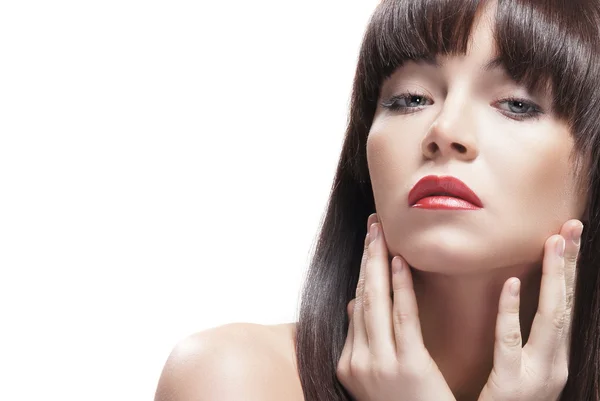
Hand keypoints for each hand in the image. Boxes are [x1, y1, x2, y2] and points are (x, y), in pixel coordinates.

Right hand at [336, 213, 455, 400]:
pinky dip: (400, 287)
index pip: (356, 307)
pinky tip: (399, 262)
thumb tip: (354, 304)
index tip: (368, 245)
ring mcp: (380, 365)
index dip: (362, 272)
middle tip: (373, 225)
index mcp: (347, 364)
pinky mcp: (408, 367)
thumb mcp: (374, 376)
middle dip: (367, 258)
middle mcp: (357, 363)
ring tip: (381, 232)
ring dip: (378, 263)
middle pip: (362, 298)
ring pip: (376, 303)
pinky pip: (403, 318)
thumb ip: (363, 340)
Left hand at [477, 219, 583, 400]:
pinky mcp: (512, 384)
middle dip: (570, 265)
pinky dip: (511, 311)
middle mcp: (555, 363)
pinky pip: (510, 342)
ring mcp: (537, 374)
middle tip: (572, 226)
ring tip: (555, 243)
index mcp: (555, 356)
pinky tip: (508, 283)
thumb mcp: (525, 366)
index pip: (565, 305)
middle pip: (566, 305)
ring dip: (554, 279)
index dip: (569, 270)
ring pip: (550, 319)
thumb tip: (516, 292)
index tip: (569, 235)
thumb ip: (525, 336)